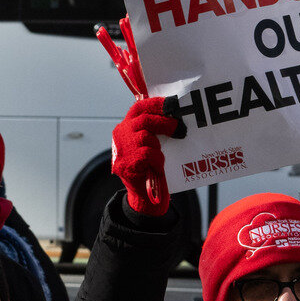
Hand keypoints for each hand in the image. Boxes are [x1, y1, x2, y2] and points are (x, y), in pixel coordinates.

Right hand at [111, 96, 180, 216]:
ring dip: (158, 146)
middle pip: (145, 120)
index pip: (139, 107)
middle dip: (165, 122)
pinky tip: (156, 167)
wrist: (142, 196)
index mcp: (125, 127)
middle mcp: (120, 135)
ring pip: (146, 137)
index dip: (156, 104)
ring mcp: (121, 150)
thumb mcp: (148, 143)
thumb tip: (173, 113)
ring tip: (160, 156)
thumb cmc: (149, 167)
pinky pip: (148, 154)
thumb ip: (153, 128)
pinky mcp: (126, 164)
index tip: (172, 105)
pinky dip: (157, 160)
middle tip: (179, 128)